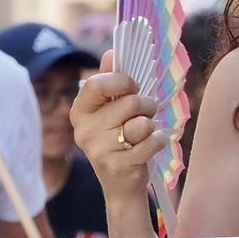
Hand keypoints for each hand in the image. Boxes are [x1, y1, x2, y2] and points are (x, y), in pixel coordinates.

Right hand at [69, 51, 165, 207]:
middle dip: (146, 105)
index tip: (132, 86)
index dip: (121, 80)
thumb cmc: (119, 140)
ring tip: (143, 133)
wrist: (121, 186)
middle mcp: (85, 130)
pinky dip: (158, 141)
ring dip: (151, 125)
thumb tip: (111, 51)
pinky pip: (152, 140)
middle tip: (143, 114)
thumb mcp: (111, 110)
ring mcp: (99, 149)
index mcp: (80, 112)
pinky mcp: (118, 165)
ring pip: (142, 122)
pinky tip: (148, 147)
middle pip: (129, 102)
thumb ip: (111, 82)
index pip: (97, 83)